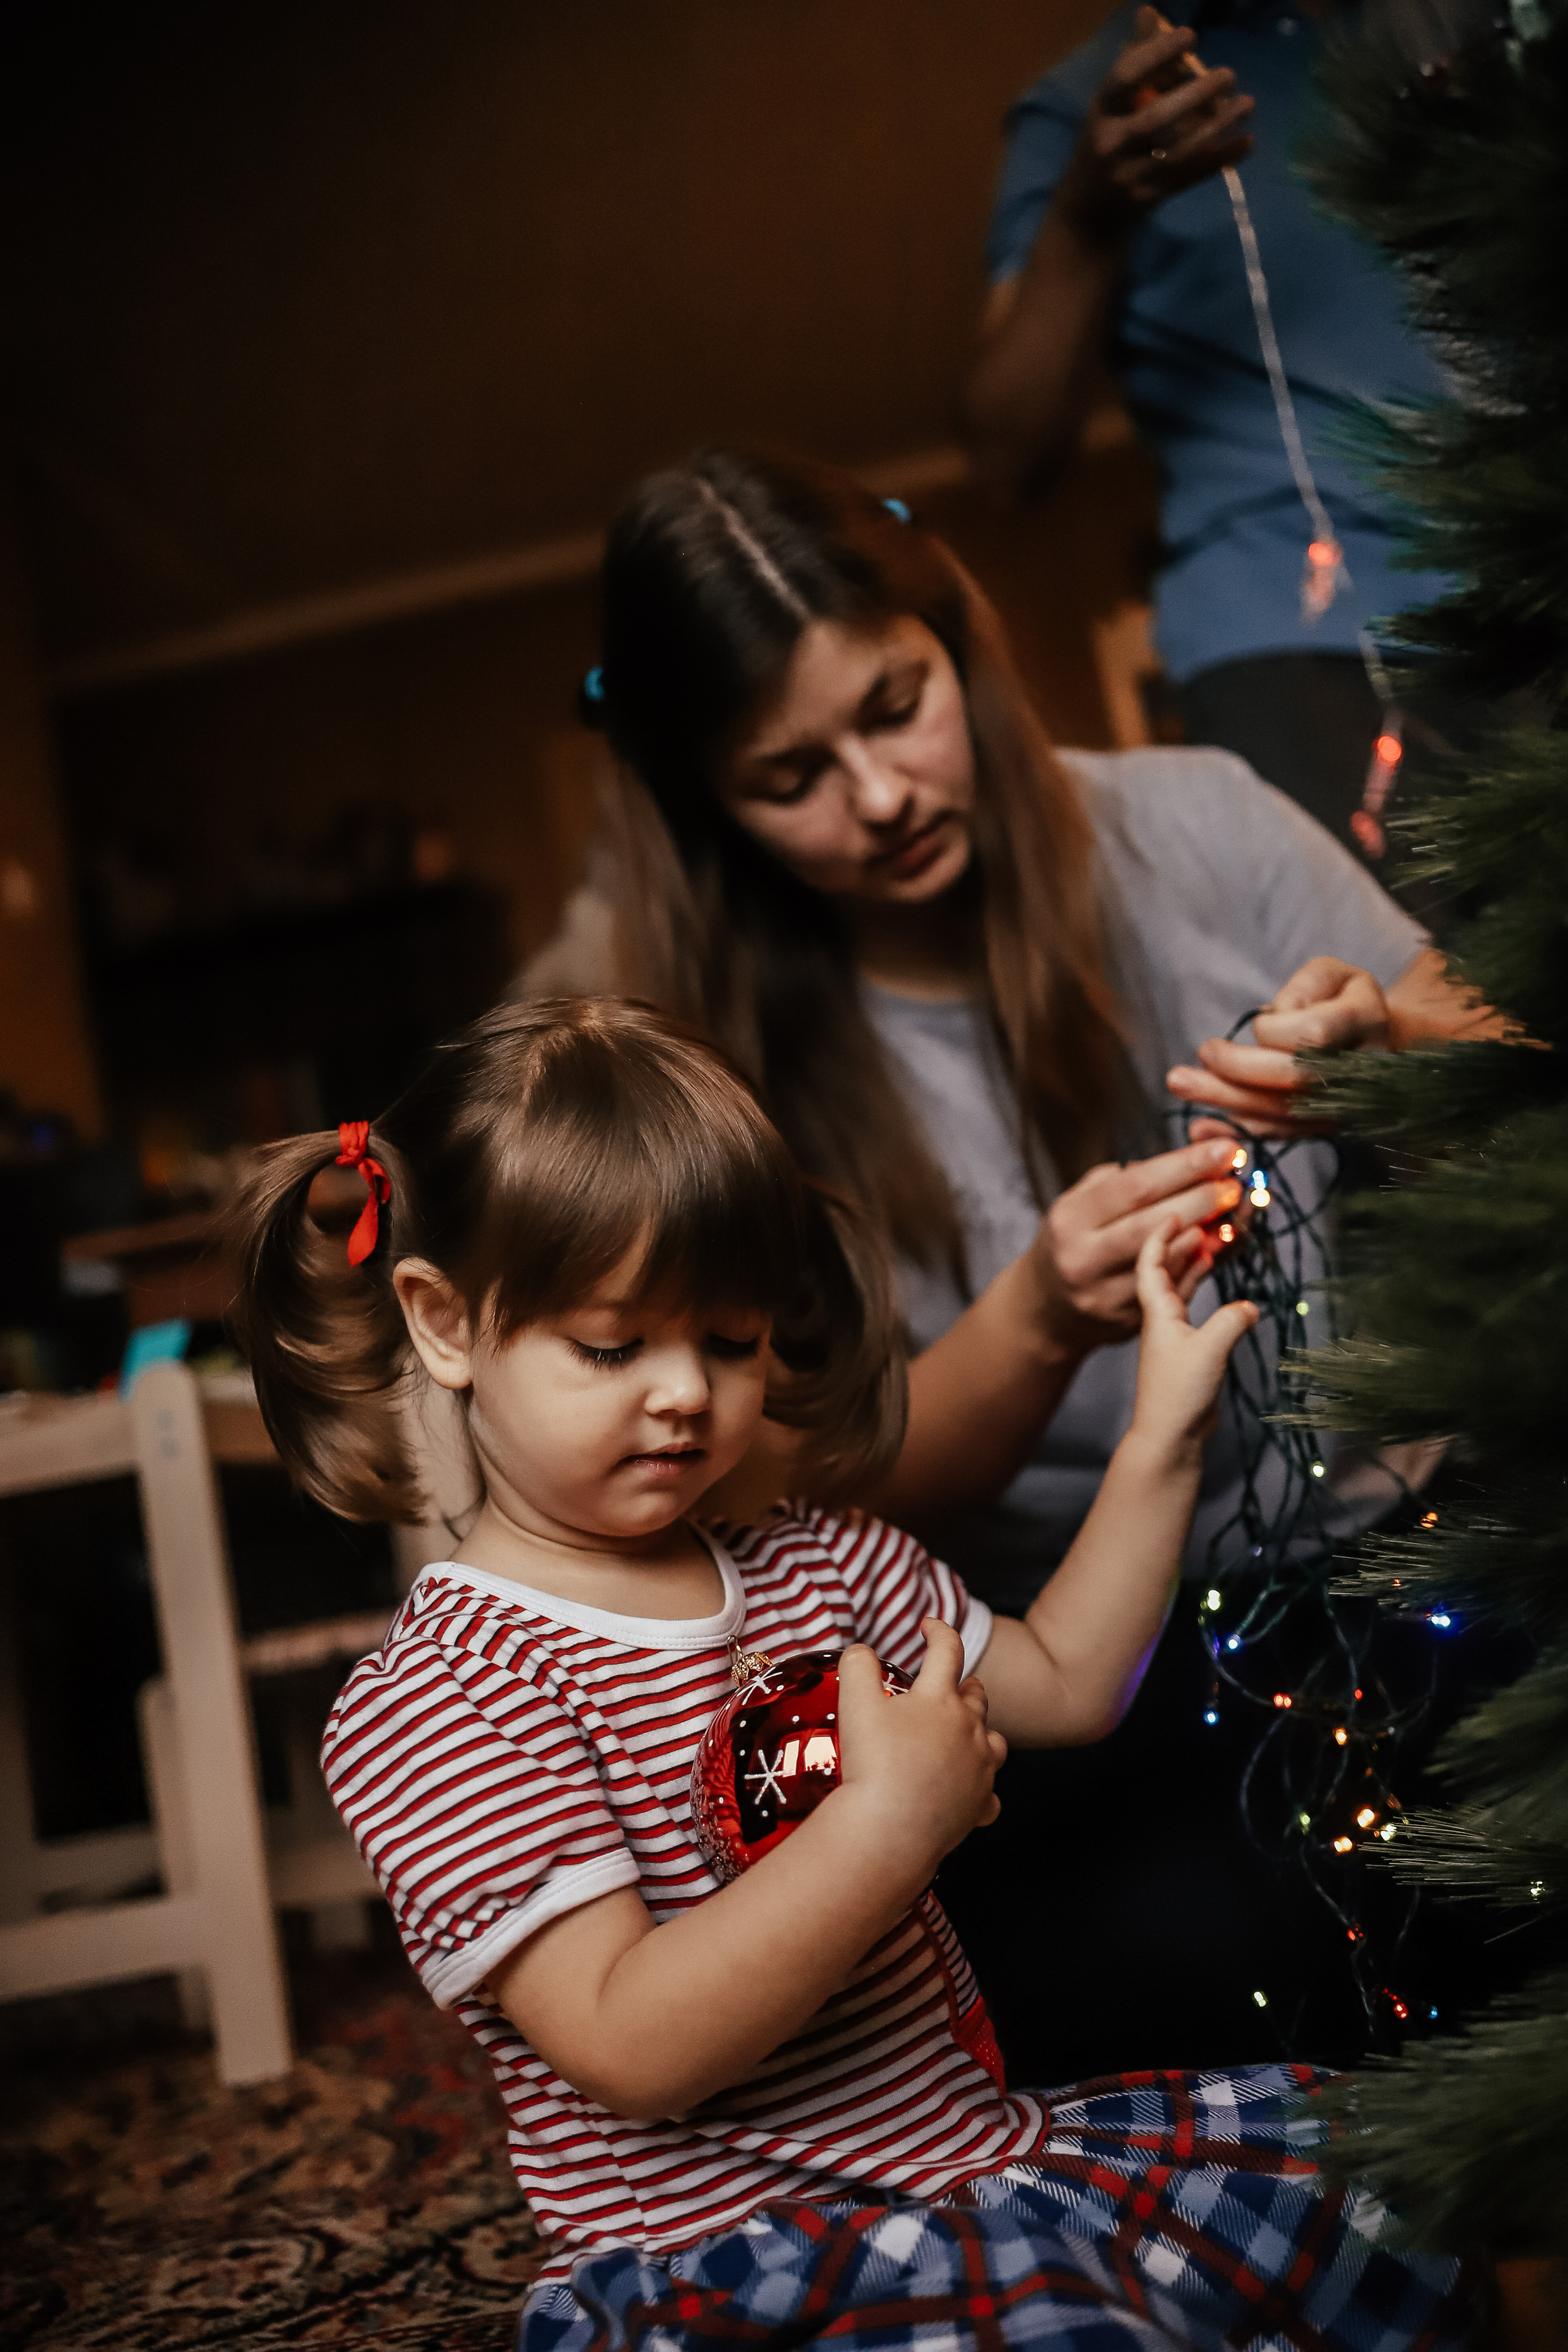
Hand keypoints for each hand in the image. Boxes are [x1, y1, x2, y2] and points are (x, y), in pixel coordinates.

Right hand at [834, 1622, 1006, 1871]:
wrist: (890, 1829)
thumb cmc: (873, 1765)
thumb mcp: (855, 1703)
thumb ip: (858, 1665)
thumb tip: (861, 1651)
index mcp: (940, 1700)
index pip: (948, 1650)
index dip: (939, 1631)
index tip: (929, 1627)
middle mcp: (969, 1730)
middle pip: (978, 1696)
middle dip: (964, 1685)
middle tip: (950, 1685)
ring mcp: (980, 1769)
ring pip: (995, 1742)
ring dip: (981, 1733)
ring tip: (965, 1734)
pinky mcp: (979, 1805)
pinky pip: (990, 1797)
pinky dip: (981, 1791)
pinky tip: (967, 1793)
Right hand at [1030, 1135, 1247, 1348]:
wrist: (1047, 1305)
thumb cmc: (1074, 1237)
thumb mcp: (1082, 1199)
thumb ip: (1127, 1178)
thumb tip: (1192, 1159)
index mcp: (1071, 1219)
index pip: (1137, 1186)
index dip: (1186, 1165)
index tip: (1226, 1150)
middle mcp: (1084, 1258)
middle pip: (1155, 1224)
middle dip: (1204, 1199)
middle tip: (1236, 1183)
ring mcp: (1106, 1295)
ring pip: (1170, 1261)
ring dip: (1209, 1233)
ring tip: (1236, 1210)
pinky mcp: (1128, 1321)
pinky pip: (1175, 1290)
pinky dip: (1201, 1264)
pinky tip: (1218, 1243)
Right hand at [1055, 5, 1254, 245]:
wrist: (1086, 216)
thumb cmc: (1101, 147)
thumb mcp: (1108, 106)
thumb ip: (1133, 61)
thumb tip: (1150, 13)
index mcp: (1099, 112)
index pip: (1125, 77)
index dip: (1156, 53)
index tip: (1190, 36)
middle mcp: (1111, 144)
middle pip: (1155, 118)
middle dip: (1194, 95)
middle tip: (1229, 74)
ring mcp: (1130, 175)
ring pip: (1178, 151)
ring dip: (1216, 127)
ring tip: (1247, 104)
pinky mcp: (1150, 199)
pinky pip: (1190, 177)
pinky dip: (1221, 159)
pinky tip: (1247, 141)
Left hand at [1128, 1220, 1258, 1460]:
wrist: (1169, 1435)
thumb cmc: (1177, 1393)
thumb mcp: (1208, 1351)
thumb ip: (1231, 1322)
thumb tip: (1251, 1306)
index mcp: (1158, 1313)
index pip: (1150, 1264)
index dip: (1159, 1236)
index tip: (1173, 1212)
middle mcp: (1163, 1319)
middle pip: (1167, 1270)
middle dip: (1181, 1242)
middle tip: (1201, 1218)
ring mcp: (1175, 1335)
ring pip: (1182, 1288)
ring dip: (1193, 1264)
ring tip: (1210, 1240)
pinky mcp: (1189, 1350)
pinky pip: (1196, 1308)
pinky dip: (1206, 1290)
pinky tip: (1222, 1285)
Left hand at [1166, 958, 1392, 1137]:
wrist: (1377, 1043)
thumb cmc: (1344, 1000)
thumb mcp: (1331, 973)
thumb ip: (1304, 986)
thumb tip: (1273, 1017)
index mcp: (1365, 1023)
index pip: (1311, 1035)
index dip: (1273, 1030)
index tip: (1258, 1023)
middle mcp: (1359, 1071)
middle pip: (1292, 1079)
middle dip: (1236, 1069)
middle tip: (1201, 1052)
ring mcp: (1344, 1106)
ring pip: (1281, 1112)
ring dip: (1225, 1101)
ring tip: (1180, 1084)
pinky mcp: (1323, 1128)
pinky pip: (1278, 1134)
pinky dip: (1237, 1131)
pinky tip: (1200, 1128)